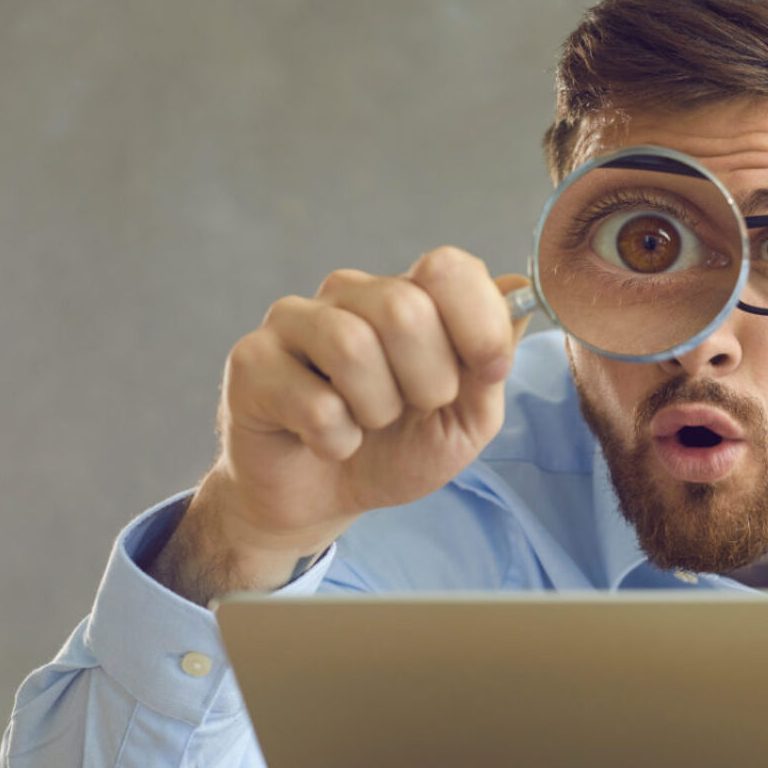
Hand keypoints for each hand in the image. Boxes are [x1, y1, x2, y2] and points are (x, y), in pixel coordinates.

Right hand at [149, 248, 527, 601]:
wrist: (325, 499)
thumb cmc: (397, 449)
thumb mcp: (467, 416)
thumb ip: (494, 359)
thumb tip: (517, 292)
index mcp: (409, 295)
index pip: (449, 267)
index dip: (479, 324)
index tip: (488, 373)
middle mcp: (350, 294)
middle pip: (405, 308)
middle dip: (427, 382)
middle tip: (412, 410)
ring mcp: (294, 320)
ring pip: (352, 347)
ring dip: (376, 412)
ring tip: (367, 426)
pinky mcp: (250, 360)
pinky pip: (312, 401)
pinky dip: (336, 440)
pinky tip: (326, 442)